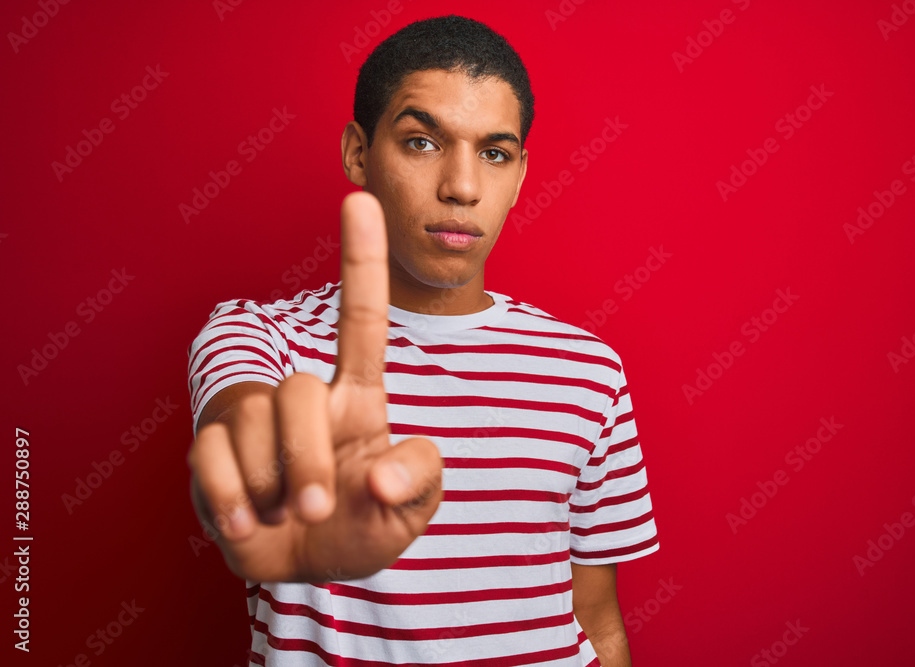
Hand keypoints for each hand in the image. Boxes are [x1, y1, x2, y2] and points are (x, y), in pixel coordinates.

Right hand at [187, 191, 442, 581]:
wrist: (306, 564)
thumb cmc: (364, 525)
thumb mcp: (410, 510)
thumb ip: (418, 480)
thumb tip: (377, 470)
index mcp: (359, 398)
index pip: (359, 321)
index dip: (360, 260)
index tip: (359, 199)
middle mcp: (306, 399)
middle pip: (297, 390)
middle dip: (306, 459)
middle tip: (318, 509)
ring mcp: (256, 422)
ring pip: (255, 423)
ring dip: (273, 487)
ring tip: (284, 517)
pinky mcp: (213, 451)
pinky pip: (210, 457)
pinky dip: (232, 502)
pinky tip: (247, 523)